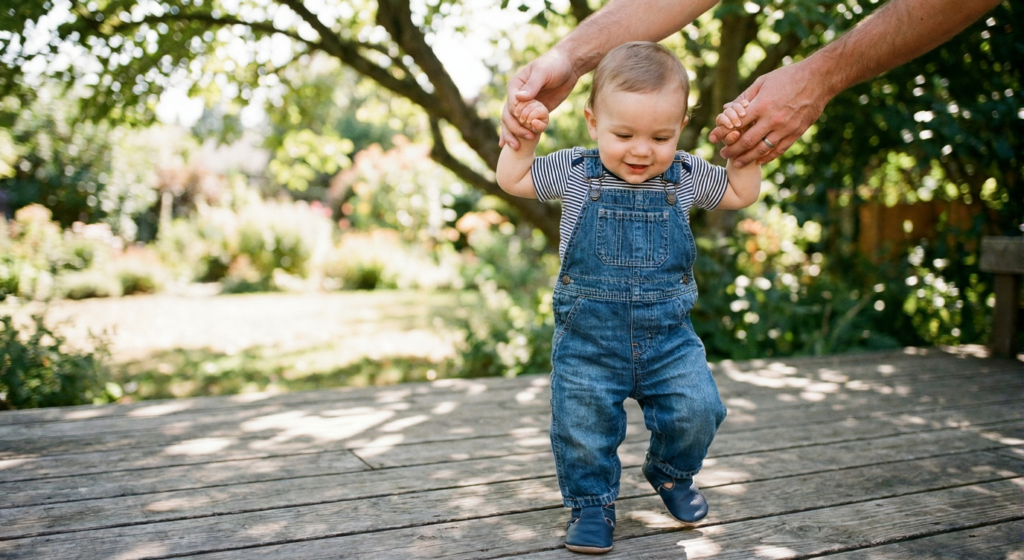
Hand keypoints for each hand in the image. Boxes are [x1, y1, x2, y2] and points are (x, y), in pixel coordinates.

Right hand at [499, 49, 577, 149]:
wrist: (569, 66)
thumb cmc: (555, 64)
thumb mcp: (543, 72)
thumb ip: (532, 86)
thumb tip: (519, 98)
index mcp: (515, 86)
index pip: (510, 104)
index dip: (515, 116)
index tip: (524, 124)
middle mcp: (517, 96)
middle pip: (508, 116)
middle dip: (513, 130)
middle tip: (519, 143)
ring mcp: (526, 106)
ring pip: (514, 123)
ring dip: (514, 135)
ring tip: (517, 148)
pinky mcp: (536, 112)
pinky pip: (527, 125)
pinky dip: (521, 134)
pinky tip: (516, 146)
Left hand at [708, 61, 831, 166]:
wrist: (818, 79)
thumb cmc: (788, 77)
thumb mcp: (763, 82)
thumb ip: (744, 97)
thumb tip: (726, 108)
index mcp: (762, 104)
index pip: (737, 124)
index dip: (723, 133)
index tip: (713, 138)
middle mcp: (772, 119)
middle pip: (747, 141)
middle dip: (732, 150)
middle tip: (723, 155)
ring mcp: (785, 128)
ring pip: (762, 150)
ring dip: (747, 158)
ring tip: (736, 163)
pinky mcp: (796, 133)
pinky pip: (778, 150)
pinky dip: (766, 158)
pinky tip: (758, 161)